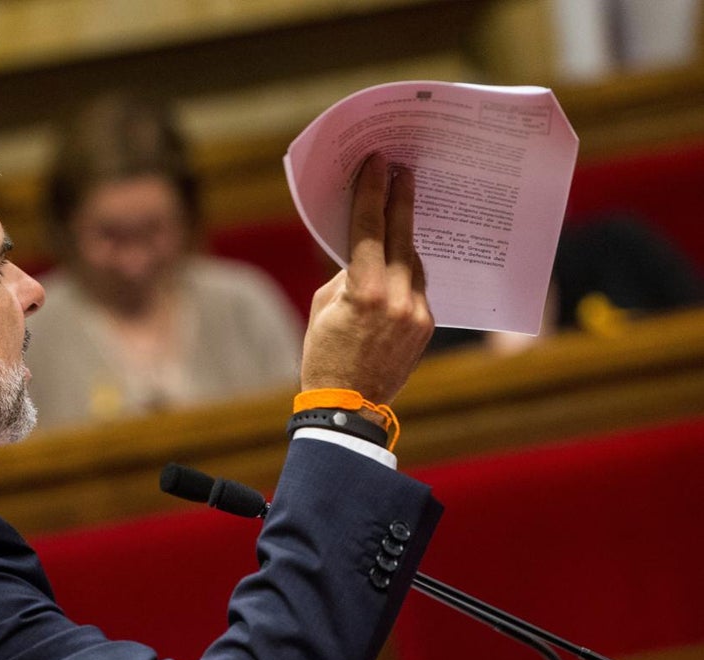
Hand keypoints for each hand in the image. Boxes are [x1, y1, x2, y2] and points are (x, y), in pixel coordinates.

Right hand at [299, 154, 433, 403]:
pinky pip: (419, 286)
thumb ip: (346, 274)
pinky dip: (409, 270)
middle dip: (400, 200)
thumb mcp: (323, 306)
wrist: (349, 405)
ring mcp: (417, 313)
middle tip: (403, 170)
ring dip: (405, 236)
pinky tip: (402, 258)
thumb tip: (365, 250)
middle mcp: (397, 299)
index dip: (372, 192)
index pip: (369, 229)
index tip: (379, 164)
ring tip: (400, 210)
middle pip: (401, 236)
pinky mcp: (426, 325)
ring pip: (414, 261)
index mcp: (365, 292)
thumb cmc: (323, 355)